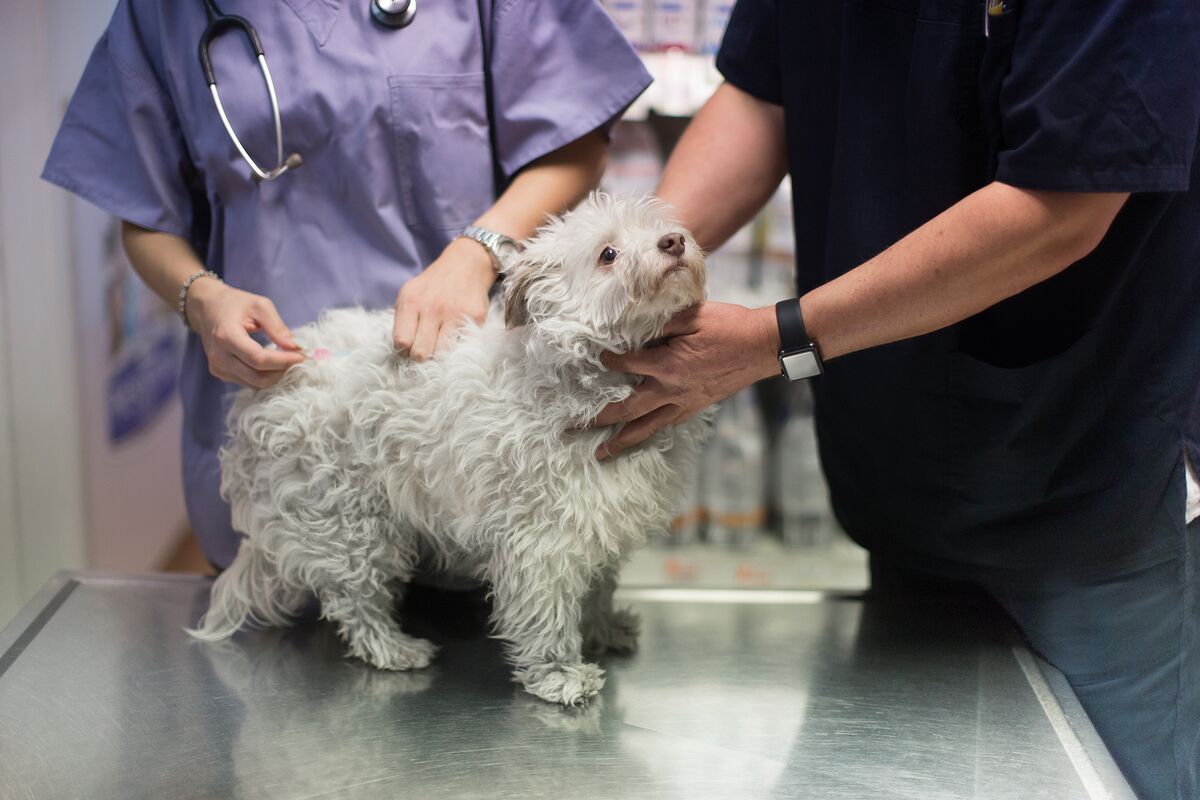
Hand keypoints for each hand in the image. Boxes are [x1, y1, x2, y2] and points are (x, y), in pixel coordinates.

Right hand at [187, 278, 304, 388]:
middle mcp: (219, 357)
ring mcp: (217, 368)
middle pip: (257, 377)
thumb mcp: (259, 306)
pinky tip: (271, 362)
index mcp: (226, 337)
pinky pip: (248, 382)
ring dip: (275, 375)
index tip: (302, 355)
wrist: (207, 308)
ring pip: (254, 384)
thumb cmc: (235, 304)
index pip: (258, 359)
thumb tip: (295, 347)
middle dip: (282, 370)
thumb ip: (277, 327)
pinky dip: (264, 376)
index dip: (283, 361)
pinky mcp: (220, 373)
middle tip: (296, 357)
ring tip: (285, 358)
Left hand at [393, 237, 495, 359]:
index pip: (401, 342)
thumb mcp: (410, 293)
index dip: (404, 350)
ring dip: (440, 353)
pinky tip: (456, 335)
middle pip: (420, 353)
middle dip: (421, 355)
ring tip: (441, 342)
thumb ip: (402, 320)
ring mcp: (455, 314)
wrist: (466, 265)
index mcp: (411, 301)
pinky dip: (459, 345)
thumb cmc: (433, 285)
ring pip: (442, 354)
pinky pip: (462, 346)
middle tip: (426, 348)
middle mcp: (432, 308)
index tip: (410, 347)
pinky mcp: (475, 318)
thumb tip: (401, 351)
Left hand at [592, 302, 780, 459]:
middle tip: (572, 428)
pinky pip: (667, 424)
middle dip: (598, 419)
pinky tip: (639, 437)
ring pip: (646, 427)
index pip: (626, 364)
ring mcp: (684, 402)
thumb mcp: (692, 315)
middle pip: (627, 410)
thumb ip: (660, 322)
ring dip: (620, 441)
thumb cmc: (729, 326)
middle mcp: (671, 390)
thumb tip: (634, 326)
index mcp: (668, 365)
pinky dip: (649, 433)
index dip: (608, 360)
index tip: (597, 355)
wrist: (762, 346)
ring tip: (600, 453)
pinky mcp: (695, 407)